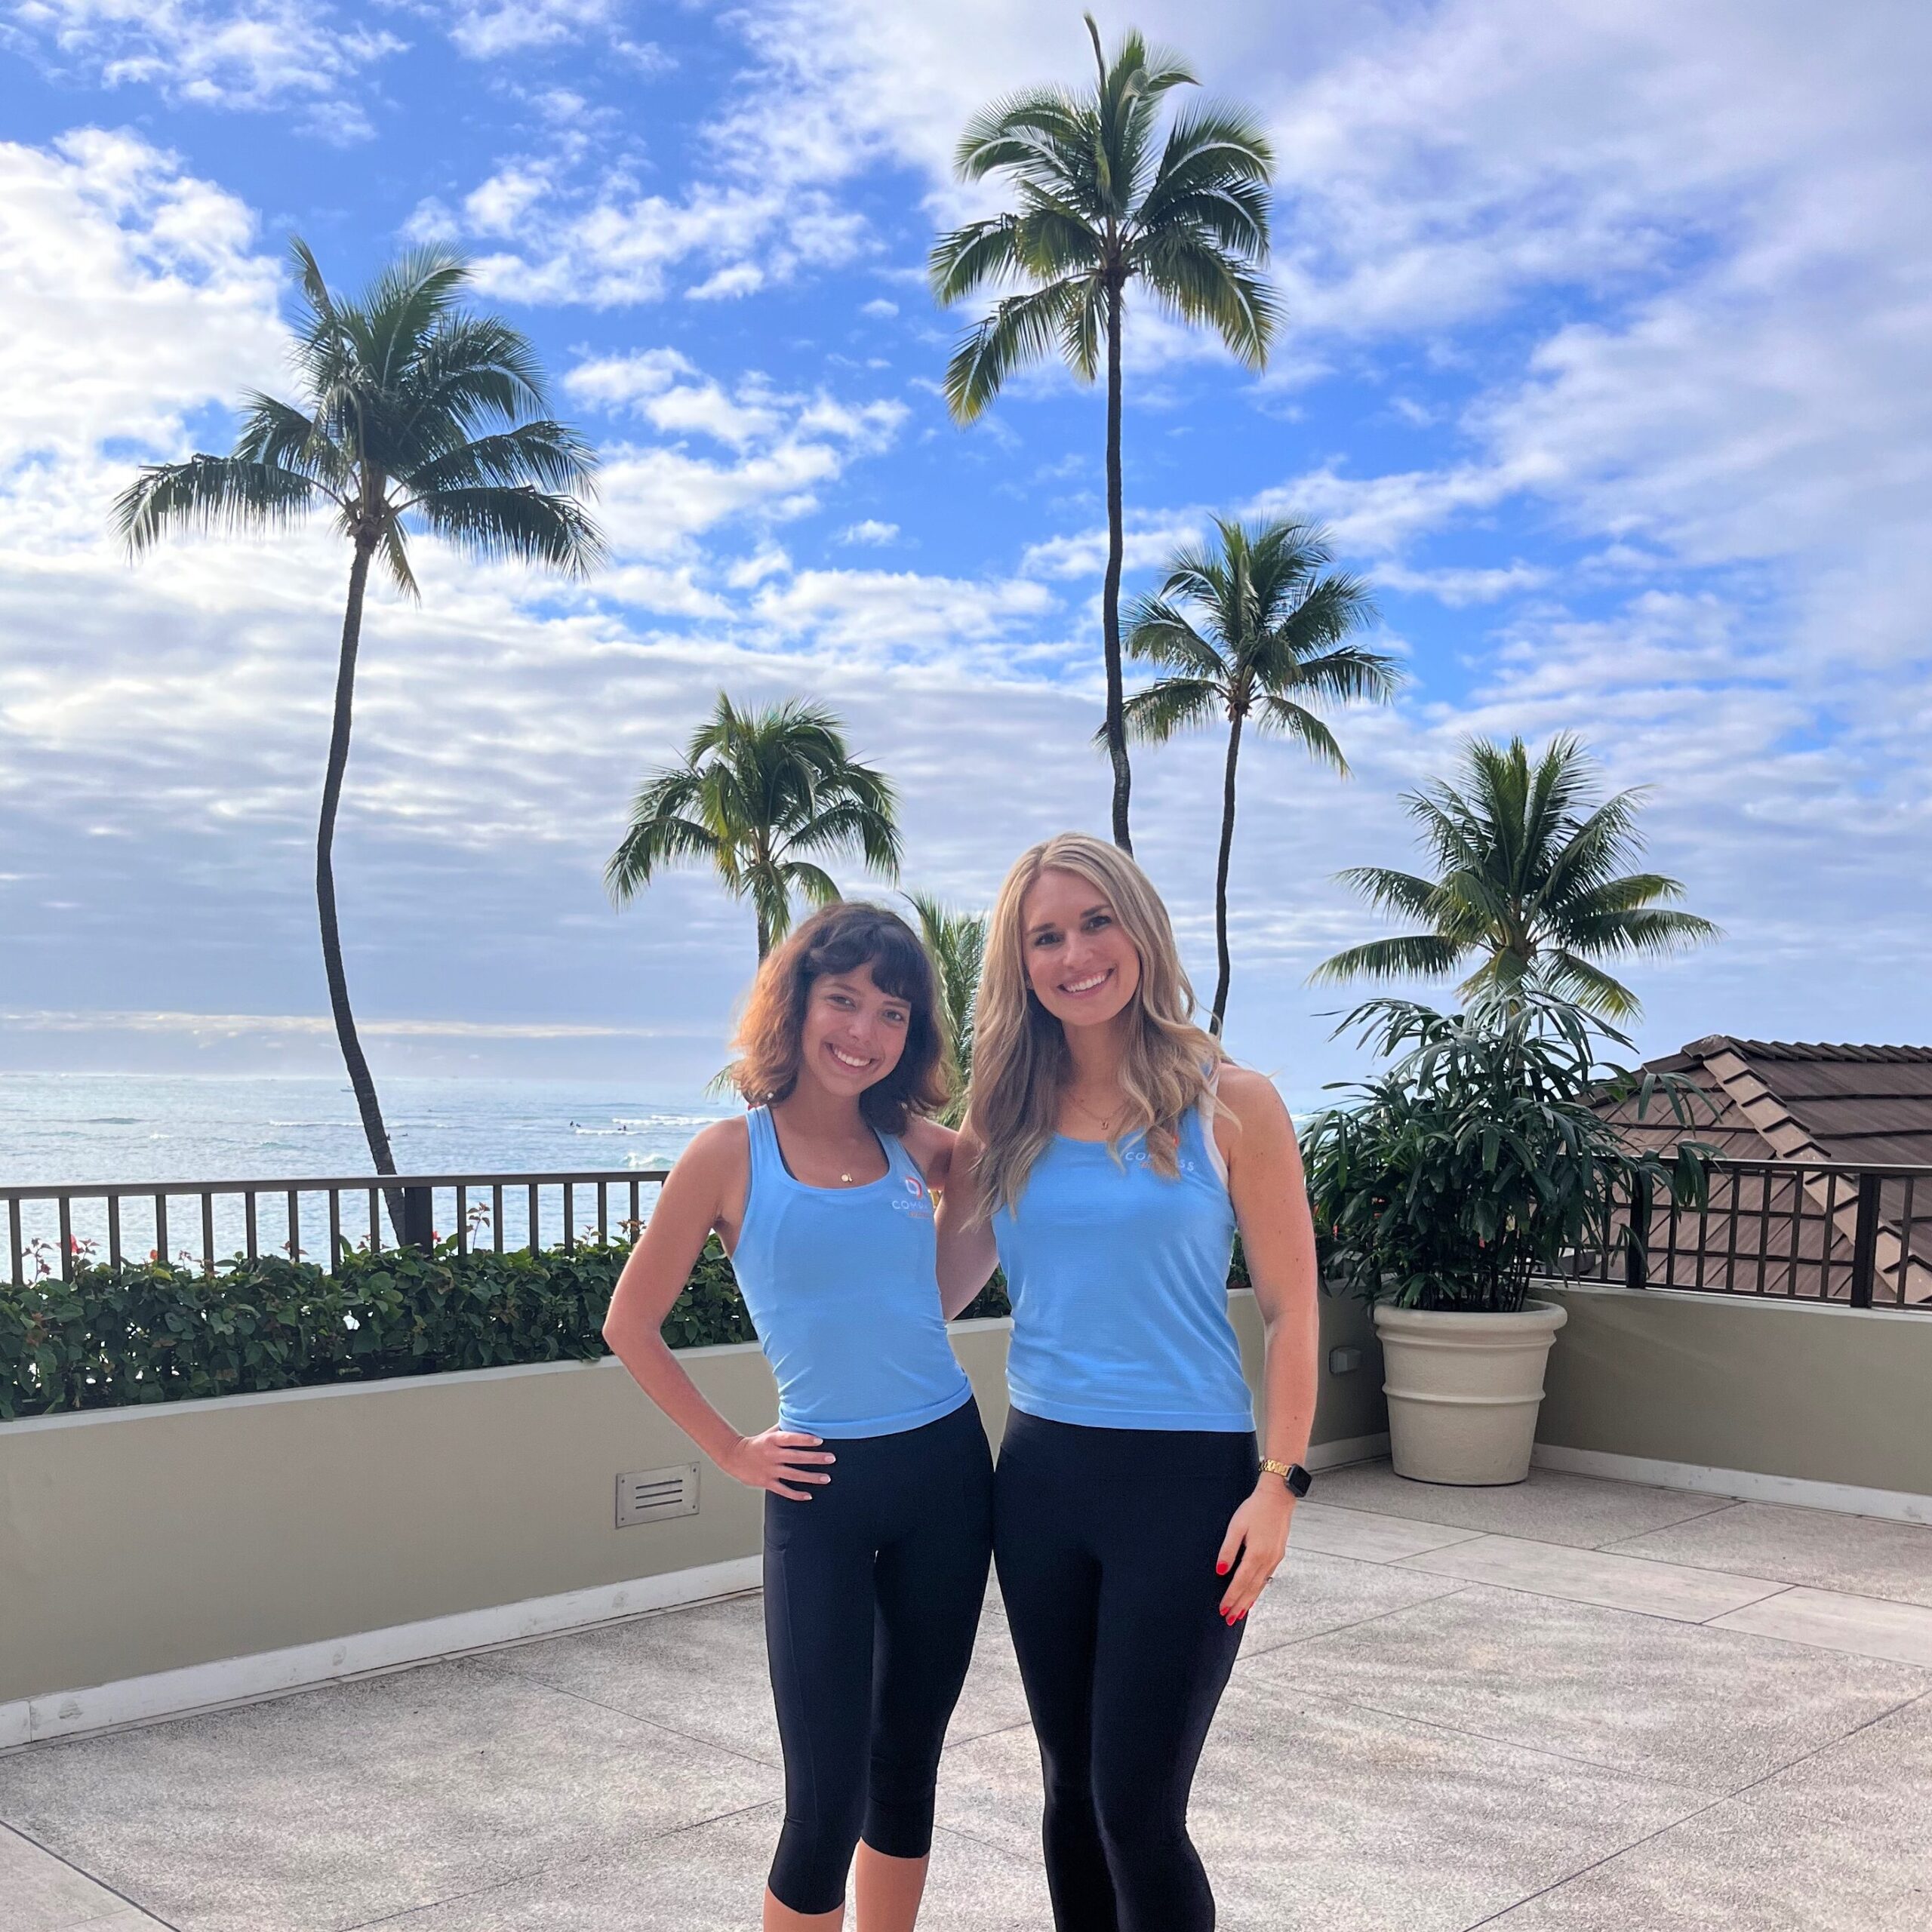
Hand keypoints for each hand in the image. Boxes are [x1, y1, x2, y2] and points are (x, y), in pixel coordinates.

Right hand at [725, 1427, 835, 1499]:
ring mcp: (770, 1470)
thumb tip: (804, 1421)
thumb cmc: (757, 1443)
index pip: (791, 1439)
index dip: (805, 1439)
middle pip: (796, 1457)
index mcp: (772, 1440)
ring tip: (826, 1478)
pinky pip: (784, 1490)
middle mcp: (772, 1455)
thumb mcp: (770, 1433)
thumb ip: (786, 1428)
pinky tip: (808, 1495)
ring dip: (811, 1477)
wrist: (734, 1456)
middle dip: (815, 1458)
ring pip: (793, 1475)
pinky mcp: (766, 1482)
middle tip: (831, 1458)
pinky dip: (796, 1494)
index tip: (820, 1440)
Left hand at [1215, 1479, 1293, 1621]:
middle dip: (1239, 1605)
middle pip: (1251, 1588)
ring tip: (1240, 1613)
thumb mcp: (1236, 1527)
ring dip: (1249, 1600)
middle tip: (1229, 1619)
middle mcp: (1267, 1560)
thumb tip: (1220, 1571)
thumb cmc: (1254, 1510)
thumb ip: (1228, 1549)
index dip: (1231, 1597)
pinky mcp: (1278, 1555)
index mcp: (1256, 1554)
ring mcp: (1275, 1559)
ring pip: (1260, 1585)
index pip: (1241, 1582)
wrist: (1278, 1498)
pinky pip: (1266, 1578)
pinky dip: (1259, 1589)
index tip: (1223, 1609)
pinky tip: (1254, 1594)